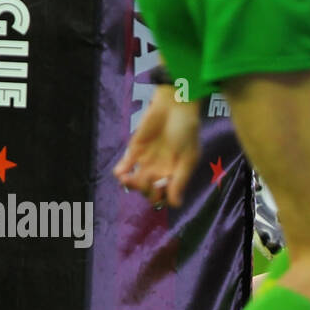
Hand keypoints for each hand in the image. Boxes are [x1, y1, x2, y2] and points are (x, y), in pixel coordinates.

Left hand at [113, 85, 201, 206]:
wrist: (174, 105)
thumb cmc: (186, 130)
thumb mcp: (188, 158)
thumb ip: (180, 181)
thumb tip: (176, 204)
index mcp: (175, 174)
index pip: (165, 196)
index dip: (162, 198)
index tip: (162, 190)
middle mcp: (160, 171)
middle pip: (149, 192)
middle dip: (147, 192)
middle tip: (148, 181)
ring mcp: (146, 161)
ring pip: (135, 182)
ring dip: (131, 185)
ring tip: (128, 179)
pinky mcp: (134, 150)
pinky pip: (125, 166)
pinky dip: (120, 172)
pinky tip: (121, 173)